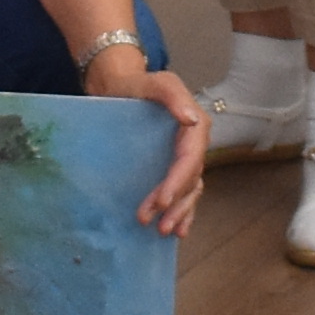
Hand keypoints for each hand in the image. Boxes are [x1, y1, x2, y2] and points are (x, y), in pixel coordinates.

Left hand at [101, 57, 208, 229]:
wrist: (119, 86)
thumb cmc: (135, 84)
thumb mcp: (153, 82)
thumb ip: (171, 96)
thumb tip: (191, 119)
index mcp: (194, 126)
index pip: (189, 159)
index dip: (178, 182)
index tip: (163, 201)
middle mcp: (194, 143)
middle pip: (190, 179)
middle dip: (176, 204)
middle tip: (157, 224)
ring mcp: (184, 156)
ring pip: (190, 190)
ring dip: (179, 213)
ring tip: (163, 231)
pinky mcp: (172, 166)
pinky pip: (184, 192)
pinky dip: (182, 211)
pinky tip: (177, 229)